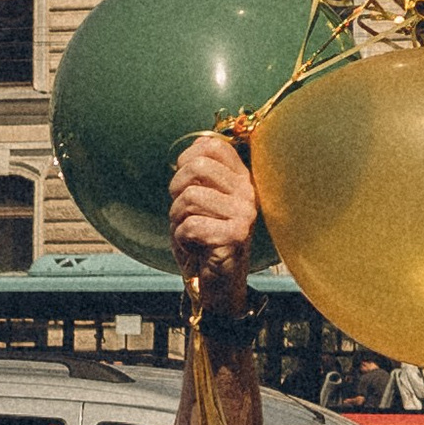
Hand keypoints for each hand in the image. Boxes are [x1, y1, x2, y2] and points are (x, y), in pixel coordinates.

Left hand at [169, 130, 256, 311]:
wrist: (216, 282)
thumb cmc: (204, 239)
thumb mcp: (201, 200)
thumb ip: (201, 172)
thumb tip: (198, 141)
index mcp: (241, 178)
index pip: (212, 145)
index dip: (187, 159)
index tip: (185, 183)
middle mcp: (247, 192)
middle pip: (197, 167)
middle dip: (176, 188)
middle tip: (181, 209)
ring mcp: (244, 213)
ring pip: (189, 198)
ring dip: (177, 219)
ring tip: (190, 232)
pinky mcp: (236, 236)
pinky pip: (190, 226)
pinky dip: (181, 239)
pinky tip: (196, 247)